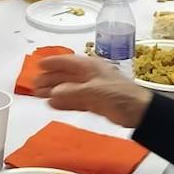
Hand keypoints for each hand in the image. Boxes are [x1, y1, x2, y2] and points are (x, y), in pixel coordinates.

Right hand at [33, 54, 152, 128]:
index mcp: (91, 67)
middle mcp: (89, 76)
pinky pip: (75, 101)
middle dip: (50, 79)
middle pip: (65, 76)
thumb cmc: (120, 95)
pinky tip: (53, 104)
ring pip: (68, 89)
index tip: (39, 65)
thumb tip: (53, 92)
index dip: (53, 62)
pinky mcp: (94, 103)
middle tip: (34, 84)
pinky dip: (64, 102)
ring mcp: (91, 90)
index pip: (68, 62)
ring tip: (38, 95)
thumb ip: (73, 92)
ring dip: (54, 91)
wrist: (140, 112)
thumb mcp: (96, 91)